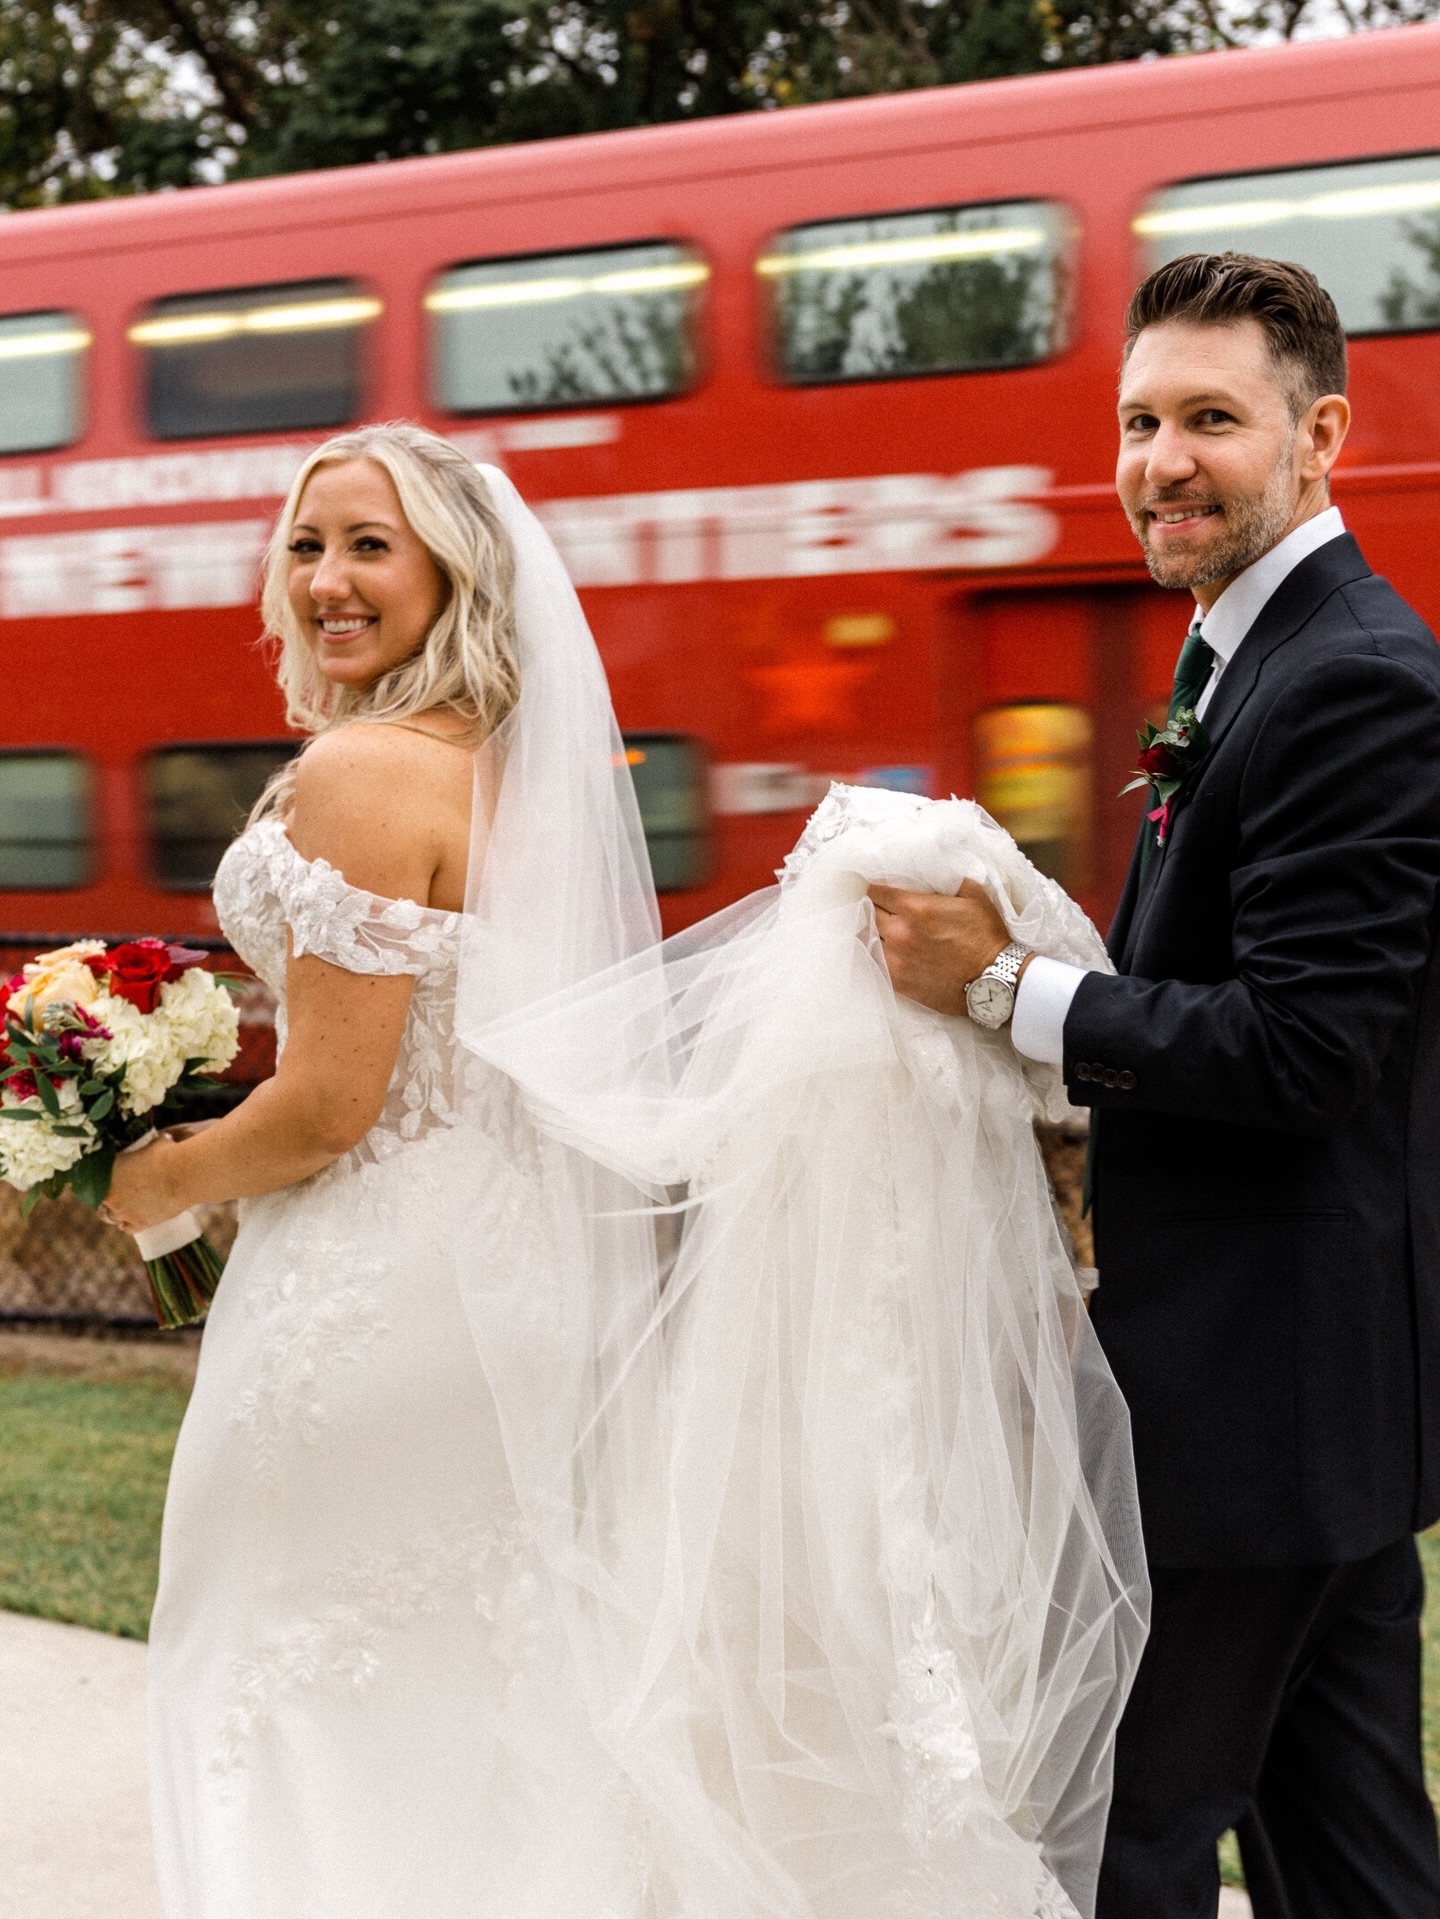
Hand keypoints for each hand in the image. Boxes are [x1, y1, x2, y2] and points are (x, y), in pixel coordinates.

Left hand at [99, 1137, 184, 1234]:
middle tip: (116, 1192)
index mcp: (107, 1172)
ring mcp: (123, 1211)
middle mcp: (110, 1194)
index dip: (99, 1179)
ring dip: (114, 1212)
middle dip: (106, 1197)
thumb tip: (163, 1137)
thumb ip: (150, 1145)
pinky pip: (127, 1228)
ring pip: (109, 1217)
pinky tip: (130, 1221)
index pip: (93, 1179)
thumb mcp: (155, 1143)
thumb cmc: (169, 1154)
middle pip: (99, 1200)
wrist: (184, 1174)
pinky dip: (128, 1225)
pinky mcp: (139, 1223)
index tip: (108, 1177)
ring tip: (122, 1207)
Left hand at [867, 879, 1024, 1016]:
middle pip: (869, 913)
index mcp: (916, 909)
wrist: (994, 979)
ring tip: (879, 927)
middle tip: (880, 906)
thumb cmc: (986, 936)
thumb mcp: (972, 895)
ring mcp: (896, 960)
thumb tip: (934, 871)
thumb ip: (947, 880)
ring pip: (868, 938)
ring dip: (873, 930)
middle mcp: (900, 933)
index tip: (877, 887)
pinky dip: (876, 952)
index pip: (877, 891)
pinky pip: (875, 962)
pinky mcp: (898, 982)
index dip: (875, 887)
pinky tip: (882, 948)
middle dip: (874, 906)